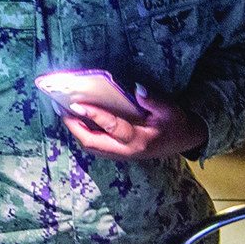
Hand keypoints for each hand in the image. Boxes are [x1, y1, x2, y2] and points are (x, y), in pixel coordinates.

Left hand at [64, 84, 207, 160]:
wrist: (182, 140)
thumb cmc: (174, 124)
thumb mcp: (169, 110)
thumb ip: (153, 101)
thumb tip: (137, 89)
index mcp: (138, 141)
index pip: (112, 127)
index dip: (93, 115)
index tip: (77, 104)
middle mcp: (125, 151)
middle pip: (92, 143)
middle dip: (74, 127)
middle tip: (62, 109)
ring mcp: (120, 154)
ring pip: (91, 147)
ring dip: (76, 131)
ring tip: (64, 112)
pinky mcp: (118, 152)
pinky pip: (95, 145)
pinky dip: (84, 133)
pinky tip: (78, 119)